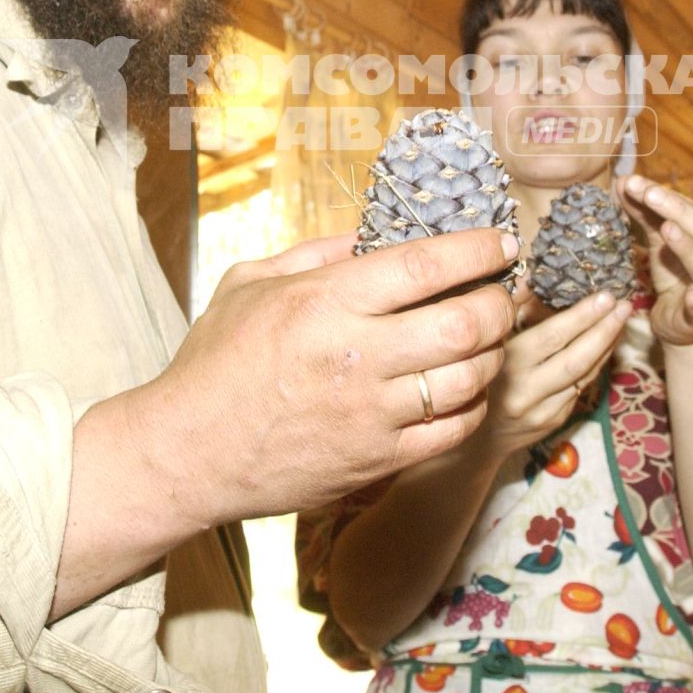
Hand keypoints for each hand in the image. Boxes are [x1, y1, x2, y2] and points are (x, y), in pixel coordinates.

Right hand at [137, 228, 518, 525]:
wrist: (188, 452)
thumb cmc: (216, 361)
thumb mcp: (249, 282)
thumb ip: (315, 252)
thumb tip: (373, 231)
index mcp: (325, 301)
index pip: (426, 266)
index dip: (478, 250)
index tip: (502, 243)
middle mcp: (356, 355)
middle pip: (465, 323)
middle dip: (500, 303)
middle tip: (504, 294)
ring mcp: (370, 414)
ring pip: (469, 378)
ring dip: (493, 354)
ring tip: (489, 339)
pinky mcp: (377, 460)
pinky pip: (452, 429)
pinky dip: (472, 404)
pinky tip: (465, 388)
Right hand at [475, 284, 629, 461]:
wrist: (472, 439)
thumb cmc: (475, 374)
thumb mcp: (486, 340)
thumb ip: (510, 309)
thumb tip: (534, 276)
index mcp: (507, 364)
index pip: (553, 337)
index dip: (583, 316)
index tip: (606, 296)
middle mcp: (527, 391)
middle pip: (577, 358)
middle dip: (605, 329)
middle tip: (626, 305)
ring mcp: (543, 410)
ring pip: (585, 375)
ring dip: (607, 346)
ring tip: (622, 321)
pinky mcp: (554, 421)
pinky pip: (581, 388)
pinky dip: (596, 365)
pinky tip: (605, 345)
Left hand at [618, 174, 692, 347]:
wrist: (682, 324)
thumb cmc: (675, 274)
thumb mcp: (659, 240)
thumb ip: (645, 212)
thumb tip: (624, 181)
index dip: (665, 194)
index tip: (635, 182)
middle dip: (676, 209)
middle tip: (648, 193)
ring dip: (686, 246)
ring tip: (667, 229)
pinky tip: (691, 295)